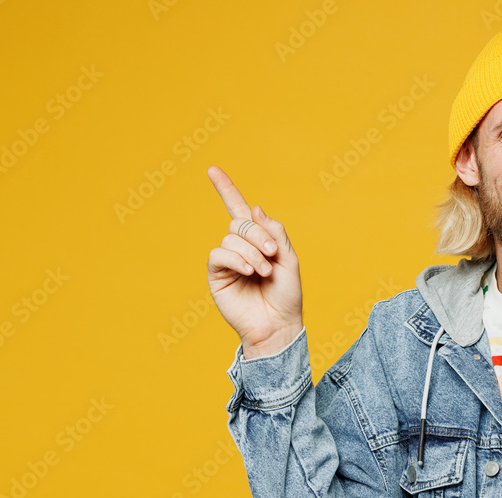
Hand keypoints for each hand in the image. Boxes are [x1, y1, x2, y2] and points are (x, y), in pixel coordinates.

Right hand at [206, 165, 303, 357]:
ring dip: (252, 253)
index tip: (212, 169)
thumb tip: (254, 209)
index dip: (226, 189)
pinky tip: (249, 272)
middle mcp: (240, 247)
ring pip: (231, 239)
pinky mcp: (217, 276)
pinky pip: (219, 255)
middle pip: (240, 223)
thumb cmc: (287, 295)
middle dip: (259, 235)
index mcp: (258, 240)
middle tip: (274, 255)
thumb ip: (275, 232)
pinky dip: (237, 259)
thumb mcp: (289, 259)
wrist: (279, 324)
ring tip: (264, 272)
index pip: (238, 209)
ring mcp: (227, 261)